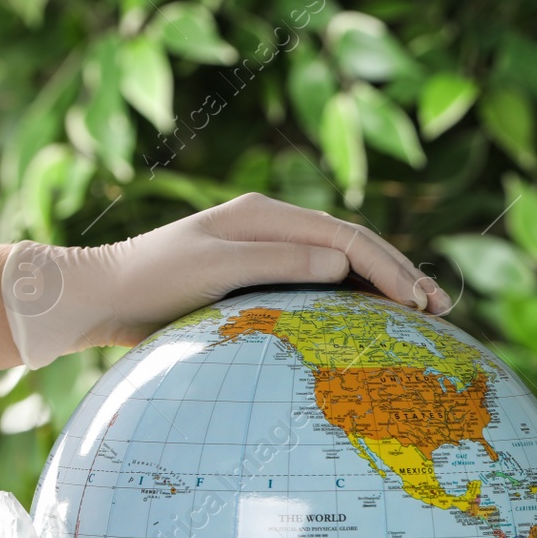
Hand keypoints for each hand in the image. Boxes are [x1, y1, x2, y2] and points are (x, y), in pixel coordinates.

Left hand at [0, 192, 453, 368]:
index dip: (389, 267)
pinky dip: (356, 299)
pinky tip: (376, 322)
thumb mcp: (214, 270)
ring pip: (343, 263)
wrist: (97, 298)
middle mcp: (272, 226)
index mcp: (266, 215)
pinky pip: (322, 284)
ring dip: (385, 287)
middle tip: (440, 308)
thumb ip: (280, 262)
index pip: (347, 237)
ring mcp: (268, 251)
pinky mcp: (260, 278)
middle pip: (354, 246)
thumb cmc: (149, 284)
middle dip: (400, 274)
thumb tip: (345, 260)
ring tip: (424, 314)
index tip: (418, 302)